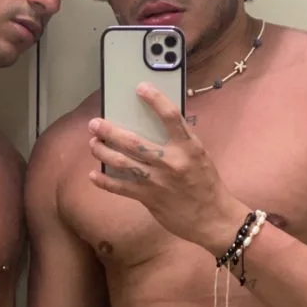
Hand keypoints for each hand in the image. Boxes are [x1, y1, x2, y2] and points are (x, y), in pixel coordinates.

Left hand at [88, 84, 247, 252]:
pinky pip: (120, 188)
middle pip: (133, 142)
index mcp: (189, 147)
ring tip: (93, 144)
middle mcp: (171, 162)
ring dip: (103, 152)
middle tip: (95, 124)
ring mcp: (158, 181)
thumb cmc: (206, 183)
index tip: (140, 88)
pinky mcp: (148, 199)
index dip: (155, 100)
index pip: (171, 117)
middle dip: (109, 131)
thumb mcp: (199, 156)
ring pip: (122, 163)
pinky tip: (94, 174)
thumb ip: (179, 141)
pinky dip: (104, 181)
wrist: (213, 218)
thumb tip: (153, 124)